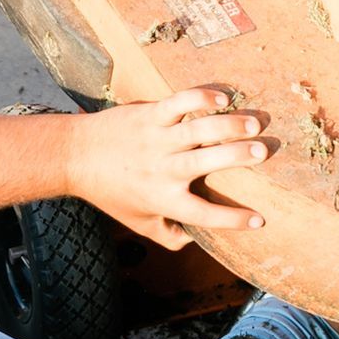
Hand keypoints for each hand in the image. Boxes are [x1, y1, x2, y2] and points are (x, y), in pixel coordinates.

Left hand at [64, 89, 268, 249]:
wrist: (75, 155)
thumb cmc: (110, 191)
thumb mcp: (137, 221)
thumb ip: (167, 235)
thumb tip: (195, 242)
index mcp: (163, 199)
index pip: (204, 215)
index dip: (233, 220)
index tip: (260, 221)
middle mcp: (163, 169)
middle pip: (207, 163)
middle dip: (238, 157)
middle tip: (264, 152)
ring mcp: (157, 139)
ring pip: (199, 129)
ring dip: (229, 124)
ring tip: (254, 123)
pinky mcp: (150, 115)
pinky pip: (179, 102)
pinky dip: (201, 97)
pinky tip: (223, 97)